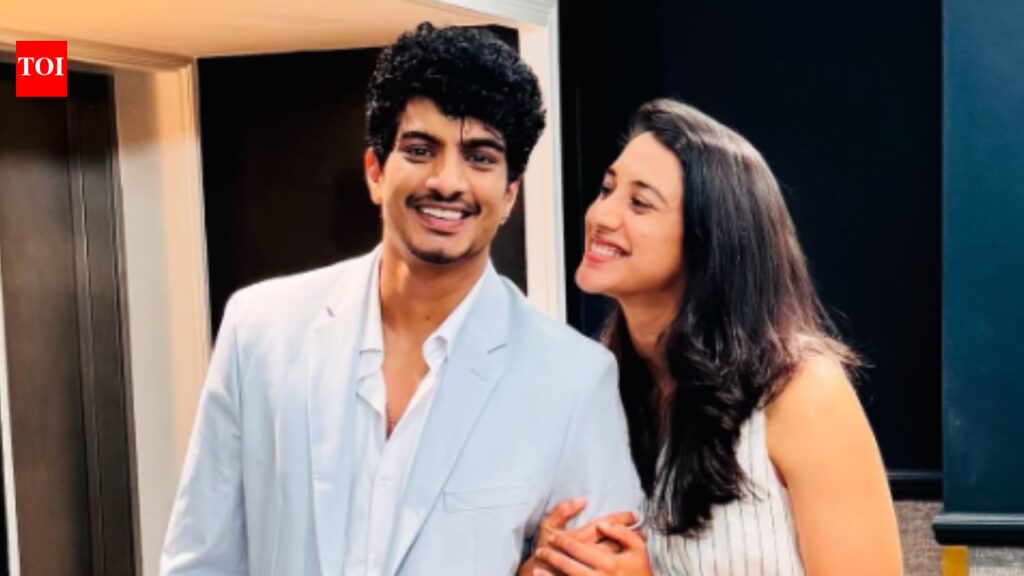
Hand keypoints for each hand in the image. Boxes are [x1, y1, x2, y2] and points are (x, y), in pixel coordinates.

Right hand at [518, 499, 637, 575]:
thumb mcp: (547, 527)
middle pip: (616, 540)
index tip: (634, 514)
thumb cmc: (543, 549)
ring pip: (617, 555)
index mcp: (580, 538)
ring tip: (642, 537)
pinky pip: (613, 568)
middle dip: (630, 531)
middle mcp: (590, 553)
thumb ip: (561, 511)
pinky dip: (626, 559)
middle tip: (642, 524)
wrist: (537, 575)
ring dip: (631, 545)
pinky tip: (633, 556)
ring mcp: (594, 568)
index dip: (621, 518)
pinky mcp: (593, 575)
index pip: (606, 525)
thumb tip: (582, 500)